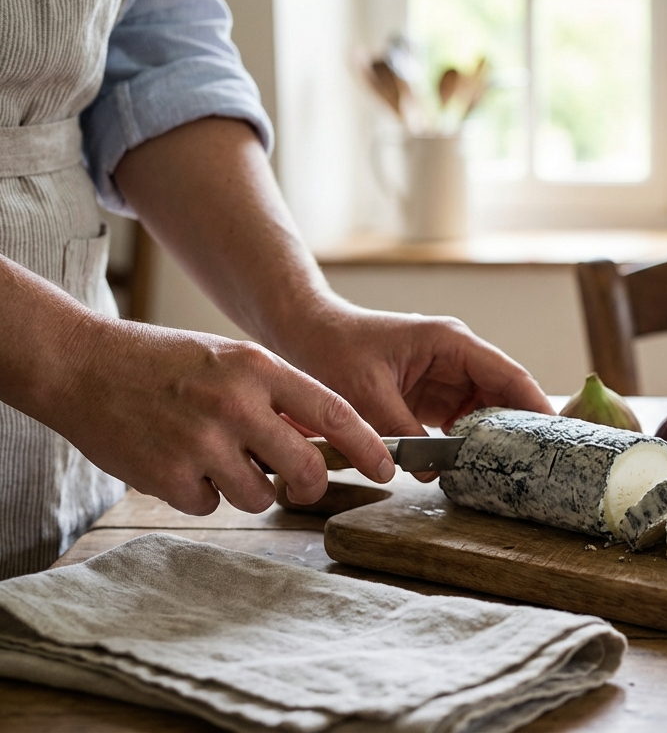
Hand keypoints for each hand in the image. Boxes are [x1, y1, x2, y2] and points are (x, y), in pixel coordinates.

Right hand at [42, 319, 395, 515]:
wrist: (81, 365)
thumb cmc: (163, 362)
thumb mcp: (229, 358)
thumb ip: (276, 394)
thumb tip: (324, 437)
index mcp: (257, 368)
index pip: (334, 413)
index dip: (369, 446)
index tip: (388, 467)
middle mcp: (235, 404)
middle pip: (307, 470)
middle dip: (311, 485)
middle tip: (301, 484)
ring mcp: (201, 442)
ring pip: (260, 496)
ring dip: (246, 488)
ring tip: (215, 458)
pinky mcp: (167, 476)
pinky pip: (209, 505)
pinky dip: (198, 493)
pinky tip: (178, 463)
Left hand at [277, 305, 553, 479]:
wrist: (306, 333)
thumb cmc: (334, 348)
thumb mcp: (366, 392)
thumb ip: (401, 431)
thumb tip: (431, 470)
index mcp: (452, 343)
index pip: (508, 374)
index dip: (535, 404)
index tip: (556, 435)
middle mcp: (458, 358)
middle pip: (506, 394)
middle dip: (523, 427)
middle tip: (542, 464)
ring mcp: (448, 377)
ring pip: (488, 411)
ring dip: (497, 440)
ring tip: (517, 471)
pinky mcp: (434, 396)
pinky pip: (464, 422)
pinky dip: (471, 444)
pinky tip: (476, 469)